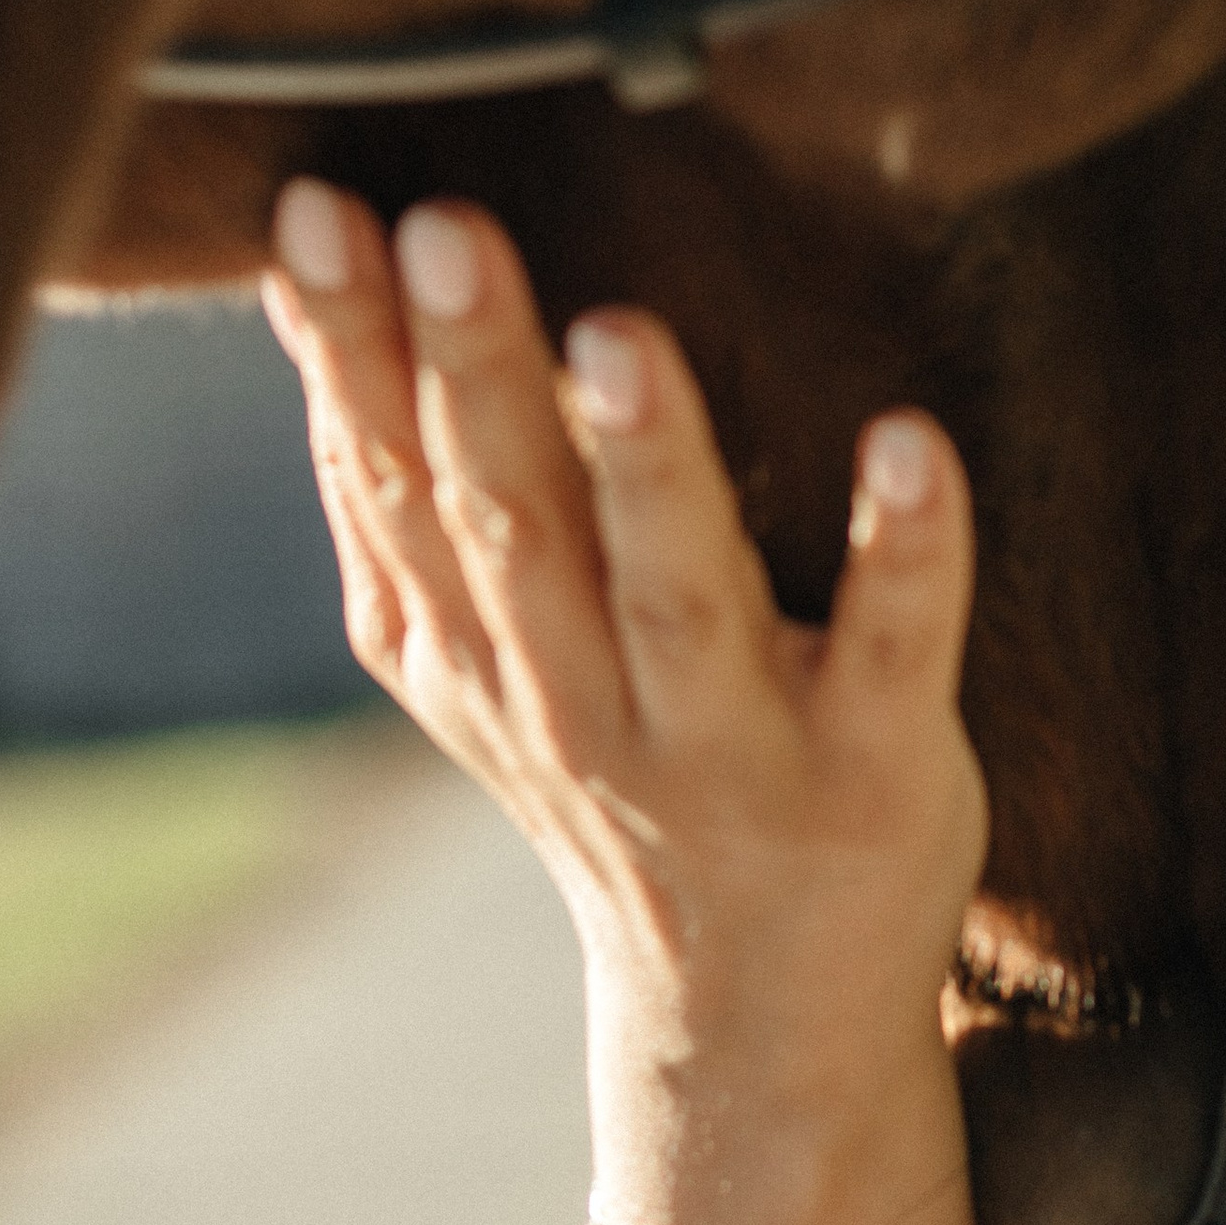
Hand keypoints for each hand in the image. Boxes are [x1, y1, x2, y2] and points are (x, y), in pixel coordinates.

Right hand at [262, 181, 988, 1224]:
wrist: (754, 1018)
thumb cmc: (614, 762)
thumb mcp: (474, 655)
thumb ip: (399, 494)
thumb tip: (313, 286)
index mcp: (477, 652)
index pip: (396, 481)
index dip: (350, 345)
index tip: (320, 206)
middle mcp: (582, 698)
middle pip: (516, 521)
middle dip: (476, 371)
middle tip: (446, 227)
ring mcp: (730, 740)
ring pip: (679, 591)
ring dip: (651, 462)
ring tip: (623, 335)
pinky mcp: (874, 764)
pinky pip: (891, 648)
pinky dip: (905, 552)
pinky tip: (912, 442)